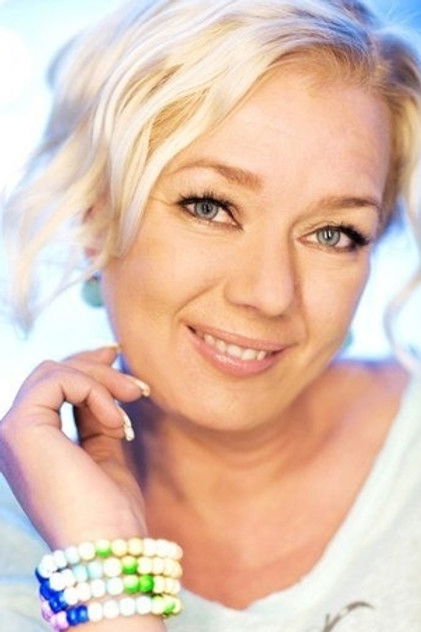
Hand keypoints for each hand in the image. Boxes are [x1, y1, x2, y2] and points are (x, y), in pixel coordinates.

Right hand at [0, 346, 147, 548]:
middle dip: (98, 369)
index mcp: (31, 443)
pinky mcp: (21, 428)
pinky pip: (61, 382)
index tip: (119, 356)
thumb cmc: (111, 510)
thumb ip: (98, 411)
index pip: (52, 386)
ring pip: (55, 371)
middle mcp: (14, 436)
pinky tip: (116, 422)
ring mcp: (12, 432)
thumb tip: (104, 366)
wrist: (107, 550)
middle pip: (52, 372)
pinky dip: (96, 391)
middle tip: (138, 386)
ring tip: (134, 401)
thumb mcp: (107, 448)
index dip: (87, 366)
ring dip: (102, 379)